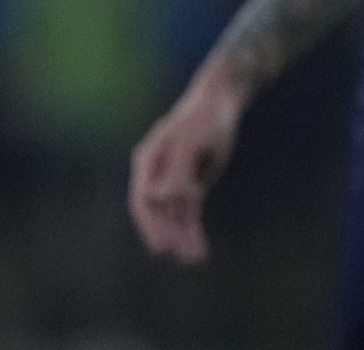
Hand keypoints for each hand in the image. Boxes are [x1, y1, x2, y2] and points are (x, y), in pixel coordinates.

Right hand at [128, 58, 246, 263]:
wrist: (221, 103)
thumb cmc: (204, 118)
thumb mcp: (192, 140)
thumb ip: (177, 169)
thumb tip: (159, 197)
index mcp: (148, 161)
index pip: (143, 200)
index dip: (150, 224)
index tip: (161, 246)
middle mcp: (156, 175)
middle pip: (157, 212)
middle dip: (167, 235)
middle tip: (179, 255)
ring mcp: (173, 181)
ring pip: (174, 216)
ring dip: (182, 237)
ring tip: (195, 259)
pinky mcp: (190, 186)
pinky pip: (188, 213)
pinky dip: (192, 230)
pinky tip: (198, 249)